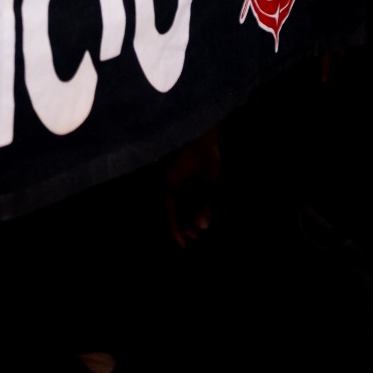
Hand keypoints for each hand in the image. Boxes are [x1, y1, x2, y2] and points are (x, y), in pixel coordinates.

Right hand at [162, 125, 220, 250]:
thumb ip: (204, 203)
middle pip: (168, 209)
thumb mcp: (208, 178)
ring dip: (182, 216)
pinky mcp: (174, 172)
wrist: (200, 128)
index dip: (175, 229)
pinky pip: (175, 195)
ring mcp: (168, 176)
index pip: (169, 211)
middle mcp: (164, 180)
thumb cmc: (204, 151)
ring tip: (196, 229)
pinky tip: (193, 211)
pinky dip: (183, 206)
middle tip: (194, 239)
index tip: (183, 244)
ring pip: (172, 202)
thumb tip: (202, 227)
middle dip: (180, 225)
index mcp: (169, 182)